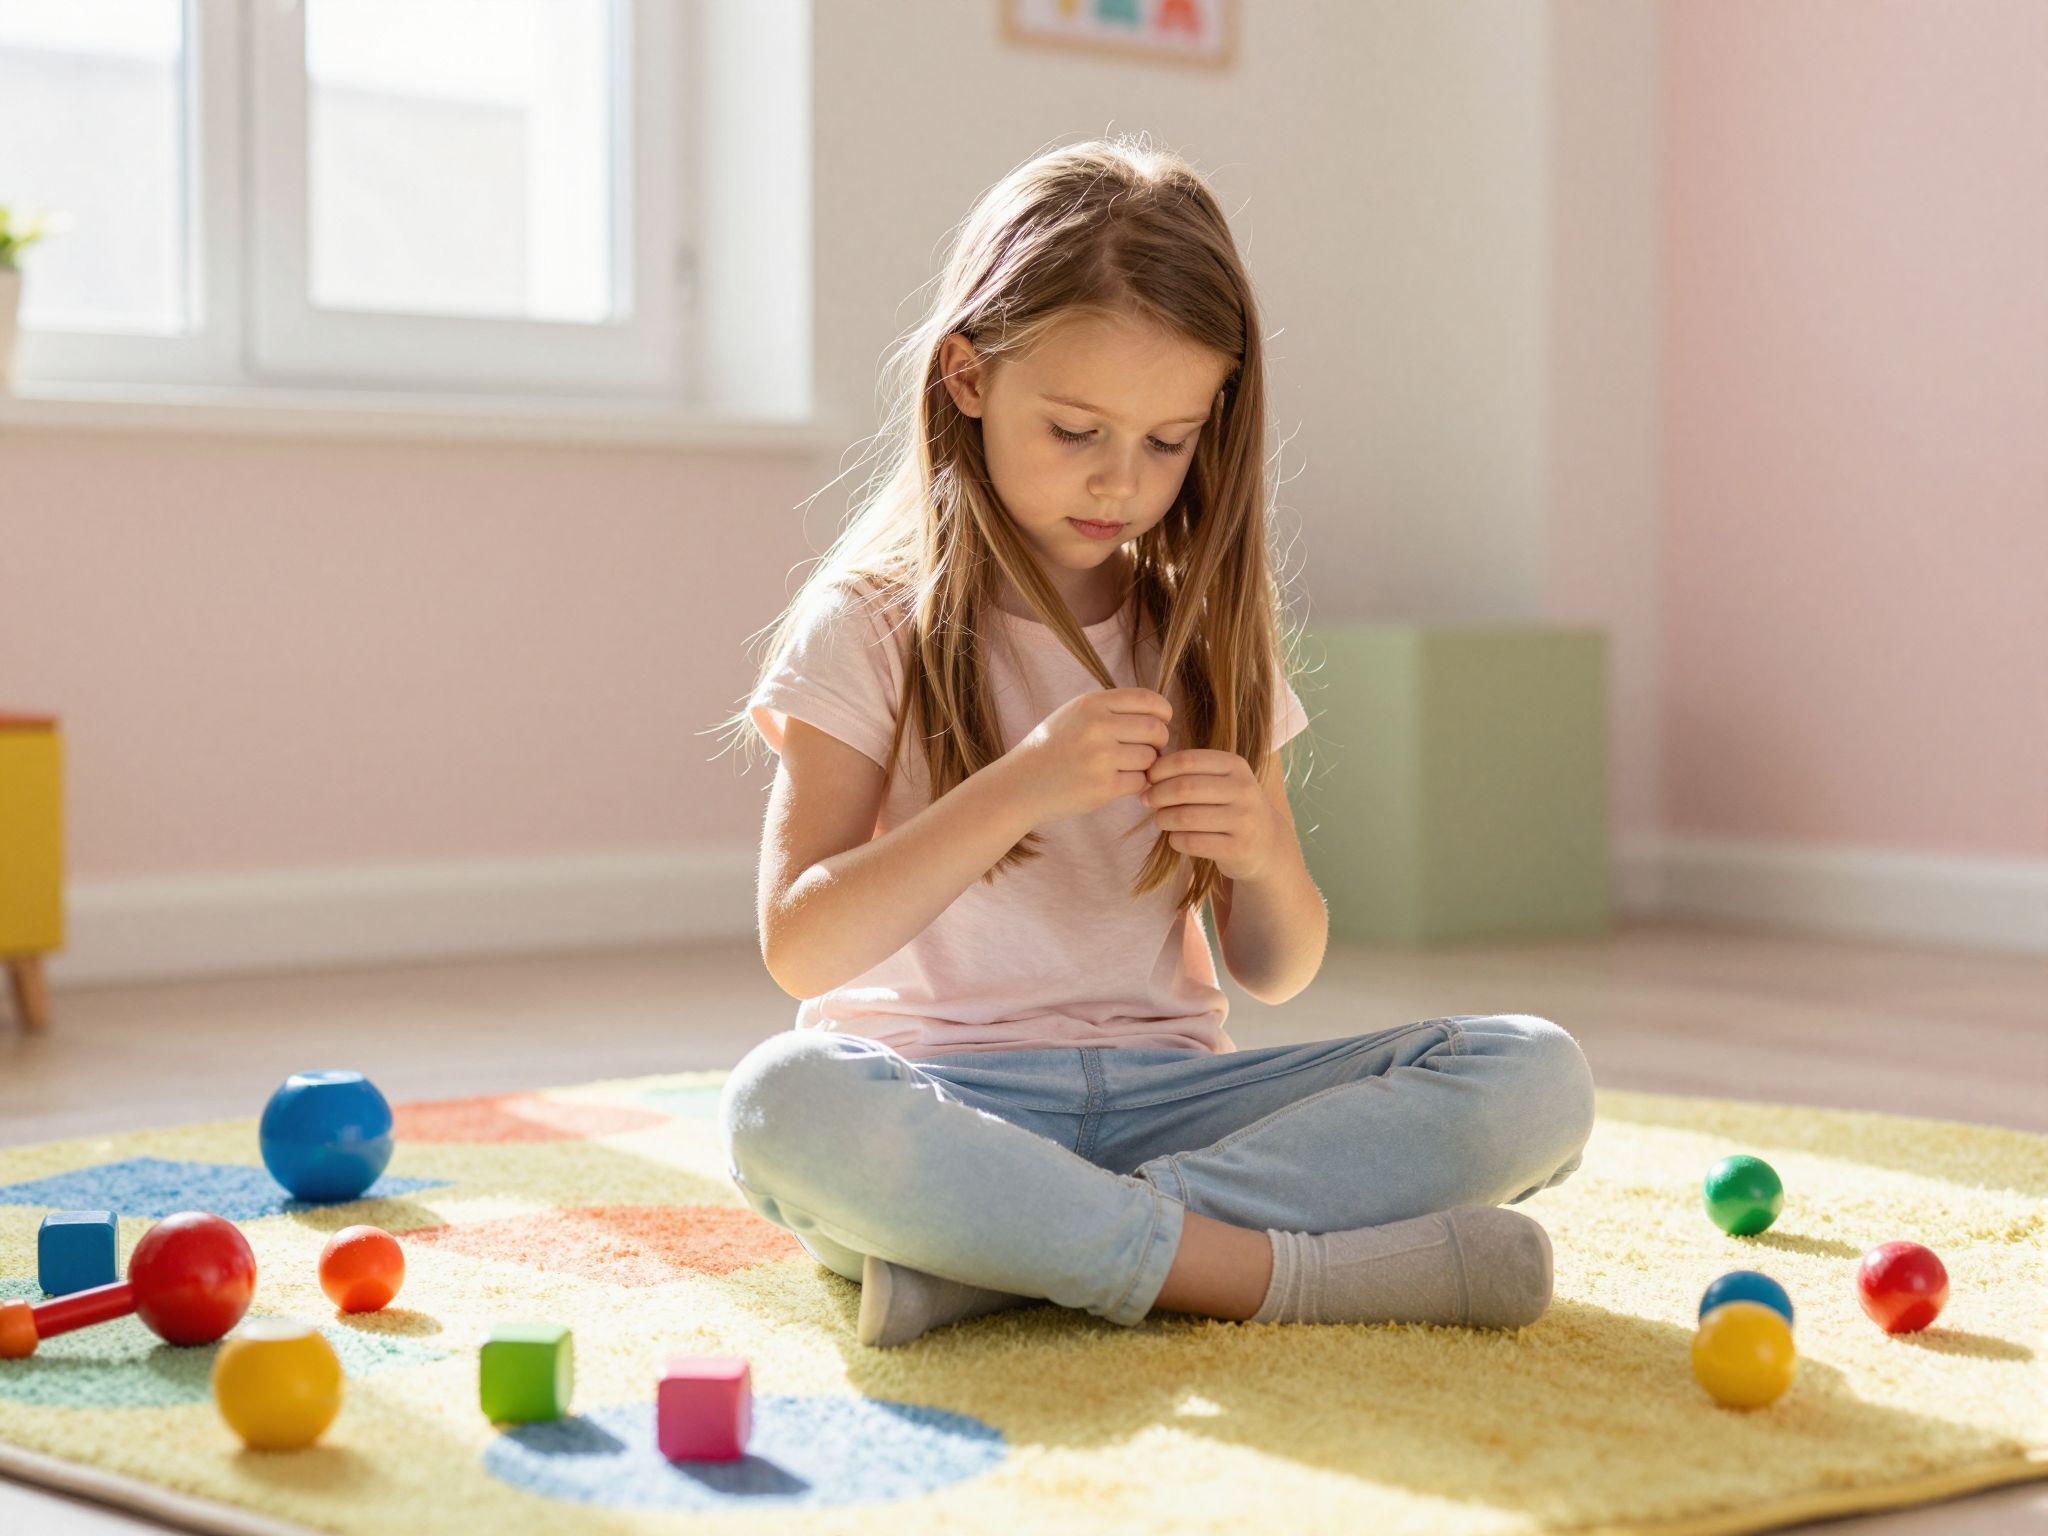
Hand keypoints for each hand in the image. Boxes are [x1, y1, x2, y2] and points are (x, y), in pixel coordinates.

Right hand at [1004, 687, 1172, 827]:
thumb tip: (1159, 714)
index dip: (1163, 712)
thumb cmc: (1053, 747)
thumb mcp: (1075, 713)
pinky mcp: (1102, 787)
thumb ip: (1112, 708)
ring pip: (1150, 758)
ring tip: (1128, 766)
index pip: (1148, 699)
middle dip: (1159, 741)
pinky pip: (1139, 782)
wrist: (1021, 783)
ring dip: (1146, 765)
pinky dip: (1135, 784)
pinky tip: (1118, 782)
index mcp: (1091, 704)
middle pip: (1155, 729)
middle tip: (1148, 750)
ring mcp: (1099, 758)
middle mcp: (1096, 727)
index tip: (1161, 722)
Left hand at [1140, 749, 1285, 882]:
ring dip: (1163, 819)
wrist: (1265, 843)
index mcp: (1236, 766)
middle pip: (1184, 788)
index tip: (1149, 779)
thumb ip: (1189, 772)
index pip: (1187, 760)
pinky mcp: (1238, 848)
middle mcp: (1244, 790)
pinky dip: (1175, 840)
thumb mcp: (1220, 781)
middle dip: (1157, 795)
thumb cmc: (1229, 806)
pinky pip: (1192, 842)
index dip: (1160, 769)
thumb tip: (1146, 772)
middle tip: (1148, 801)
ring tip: (1161, 820)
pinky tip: (1176, 838)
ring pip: (1185, 817)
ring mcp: (1244, 820)